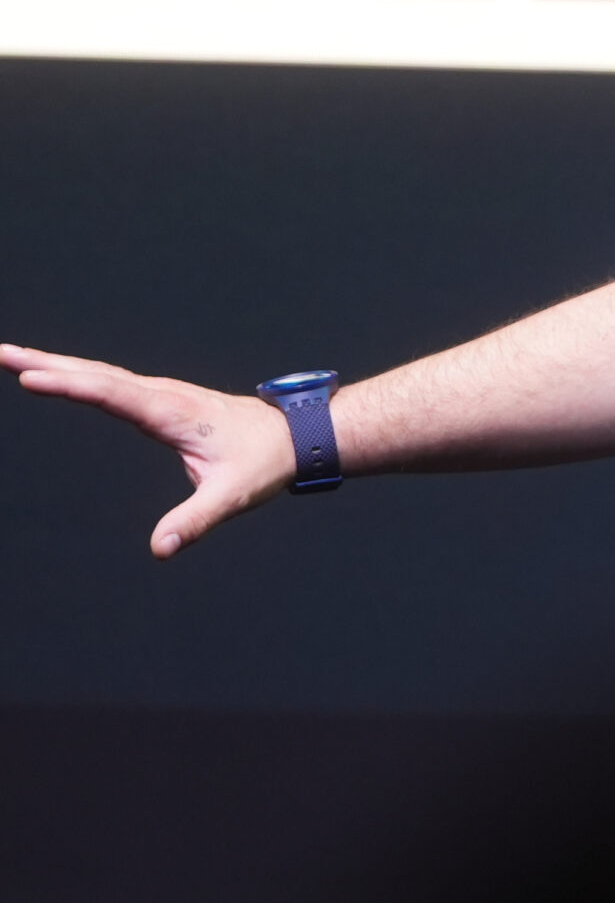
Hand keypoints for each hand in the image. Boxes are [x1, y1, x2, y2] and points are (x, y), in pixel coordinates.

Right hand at [6, 344, 295, 557]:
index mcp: (172, 411)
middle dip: (47, 363)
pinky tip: (64, 373)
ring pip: (102, 374)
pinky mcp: (164, 400)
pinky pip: (114, 382)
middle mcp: (164, 395)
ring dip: (59, 364)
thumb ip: (194, 522)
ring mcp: (163, 394)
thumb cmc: (266, 463)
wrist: (296, 436)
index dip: (69, 384)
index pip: (111, 393)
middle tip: (3, 353)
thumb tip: (160, 549)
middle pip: (96, 374)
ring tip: (17, 357)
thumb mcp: (232, 496)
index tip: (30, 376)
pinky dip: (82, 374)